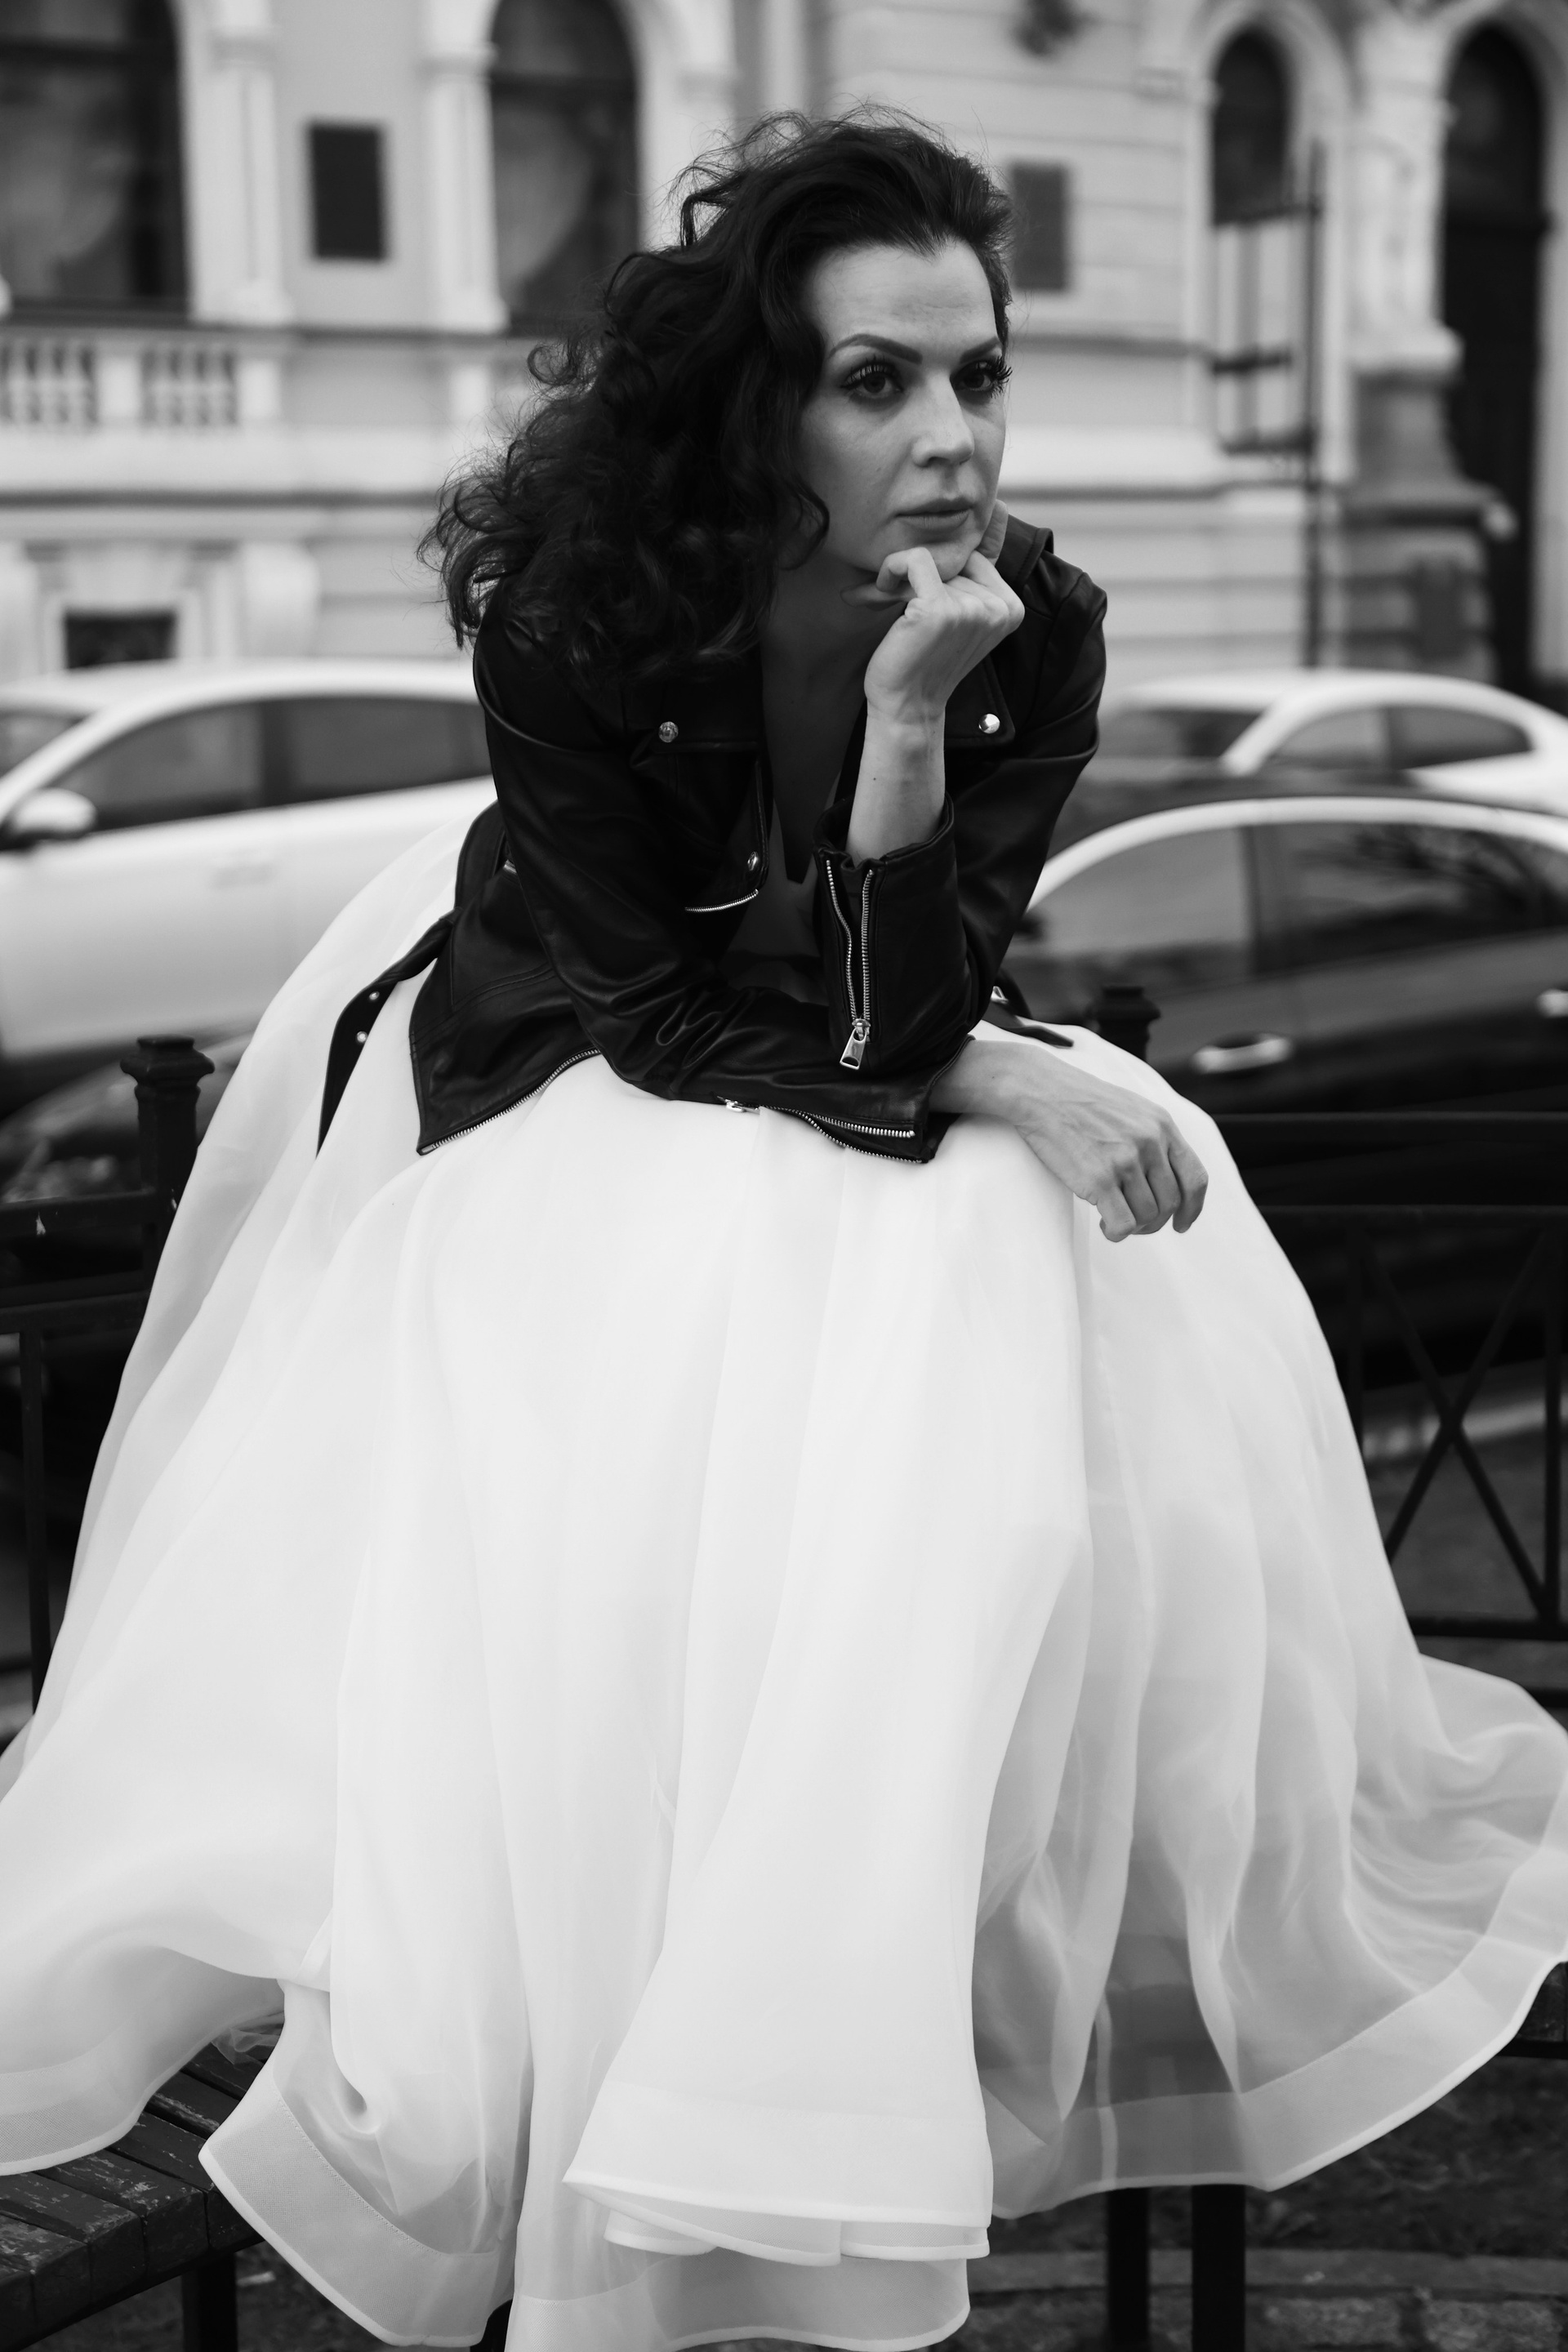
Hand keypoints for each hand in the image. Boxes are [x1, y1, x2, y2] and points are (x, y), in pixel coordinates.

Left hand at [851, 543, 1024, 728]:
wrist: (906, 706)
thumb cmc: (925, 660)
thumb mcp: (957, 612)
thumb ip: (972, 571)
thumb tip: (998, 508)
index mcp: (1011, 608)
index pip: (974, 558)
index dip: (942, 573)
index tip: (922, 601)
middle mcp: (998, 607)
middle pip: (954, 558)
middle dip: (920, 577)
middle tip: (897, 602)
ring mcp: (972, 608)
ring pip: (931, 559)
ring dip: (902, 580)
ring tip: (891, 607)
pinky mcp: (941, 609)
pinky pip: (914, 560)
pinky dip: (891, 570)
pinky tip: (882, 593)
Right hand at [932, 1038, 1207, 1240]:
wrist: (1040, 1090)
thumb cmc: (1078, 1100)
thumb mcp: (1131, 1108)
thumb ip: (1153, 1136)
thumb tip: (1162, 1176)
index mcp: (1162, 1125)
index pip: (1195, 1178)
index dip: (1193, 1208)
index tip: (1181, 1223)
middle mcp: (1150, 1142)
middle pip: (1170, 1203)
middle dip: (1155, 1222)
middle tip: (1135, 1224)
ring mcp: (1126, 1160)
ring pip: (1147, 1216)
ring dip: (1132, 1226)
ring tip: (1112, 1218)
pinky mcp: (1099, 1178)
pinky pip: (1122, 1223)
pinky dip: (1116, 1233)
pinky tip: (1104, 1225)